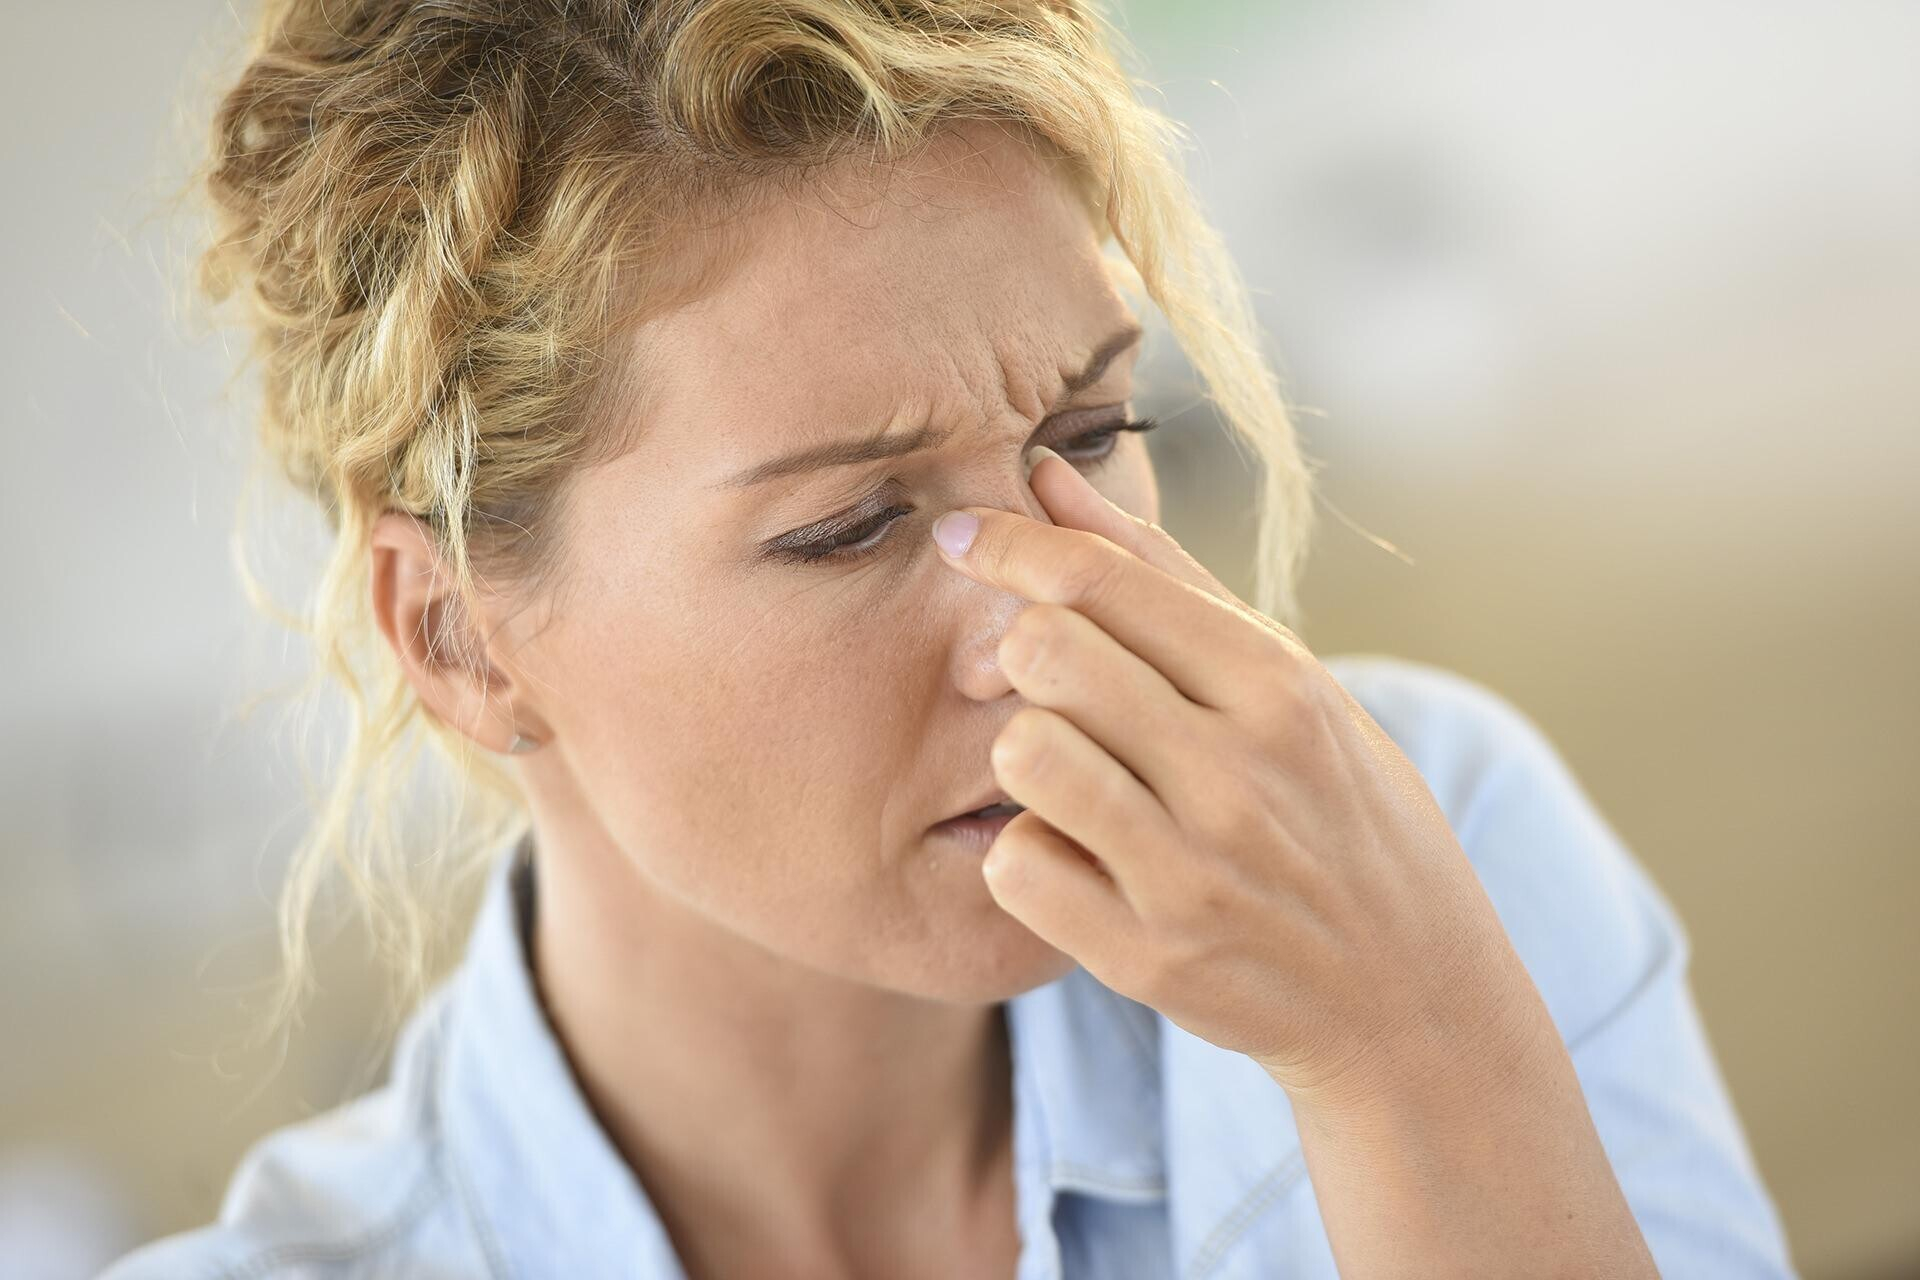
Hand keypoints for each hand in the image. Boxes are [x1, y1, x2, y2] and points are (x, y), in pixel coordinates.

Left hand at [930, 444, 1541, 1105]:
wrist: (1413, 1000)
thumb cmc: (1342, 815)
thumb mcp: (1291, 684)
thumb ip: (1166, 580)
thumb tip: (1052, 479)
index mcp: (1278, 688)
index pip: (1101, 578)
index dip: (1010, 543)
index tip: (964, 536)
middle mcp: (1236, 774)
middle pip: (1045, 652)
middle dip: (1019, 648)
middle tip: (1040, 678)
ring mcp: (1190, 873)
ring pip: (1022, 753)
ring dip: (1024, 751)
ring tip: (1067, 770)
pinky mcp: (1147, 958)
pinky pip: (1015, 864)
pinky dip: (1026, 852)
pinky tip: (1073, 854)